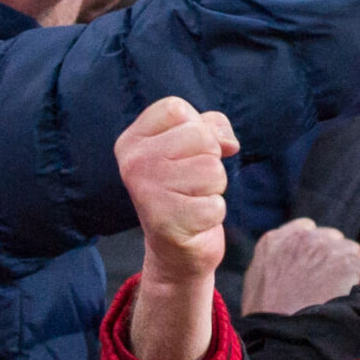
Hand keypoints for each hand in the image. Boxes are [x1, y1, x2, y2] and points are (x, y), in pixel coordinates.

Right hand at [115, 95, 238, 283]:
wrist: (176, 250)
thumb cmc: (187, 191)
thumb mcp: (195, 149)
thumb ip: (211, 126)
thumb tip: (227, 142)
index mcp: (132, 141)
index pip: (177, 108)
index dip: (197, 128)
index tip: (187, 153)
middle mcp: (133, 163)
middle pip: (201, 137)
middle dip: (210, 161)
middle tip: (192, 184)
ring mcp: (147, 192)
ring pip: (213, 170)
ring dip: (214, 189)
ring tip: (193, 201)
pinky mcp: (166, 221)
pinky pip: (215, 205)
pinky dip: (213, 214)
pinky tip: (194, 222)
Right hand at [241, 217, 359, 315]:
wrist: (281, 337)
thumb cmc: (266, 319)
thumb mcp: (256, 283)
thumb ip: (274, 263)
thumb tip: (290, 263)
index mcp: (275, 241)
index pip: (307, 229)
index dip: (315, 249)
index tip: (314, 268)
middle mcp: (302, 239)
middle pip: (332, 238)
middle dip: (332, 258)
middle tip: (326, 285)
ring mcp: (326, 250)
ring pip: (351, 251)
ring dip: (348, 270)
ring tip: (336, 295)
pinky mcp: (346, 265)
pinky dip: (358, 285)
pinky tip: (344, 301)